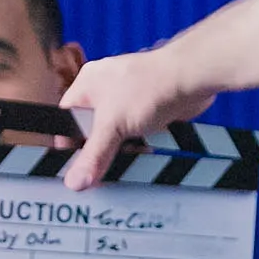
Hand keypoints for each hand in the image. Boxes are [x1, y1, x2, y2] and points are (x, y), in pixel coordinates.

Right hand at [55, 48, 220, 189]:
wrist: (192, 78)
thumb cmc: (151, 85)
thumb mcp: (112, 125)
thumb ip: (93, 155)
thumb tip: (75, 180)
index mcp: (87, 84)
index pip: (66, 119)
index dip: (69, 143)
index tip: (75, 166)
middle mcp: (105, 89)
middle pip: (91, 130)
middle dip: (100, 148)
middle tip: (103, 165)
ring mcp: (127, 98)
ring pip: (115, 133)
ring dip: (122, 147)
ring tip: (128, 153)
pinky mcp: (147, 108)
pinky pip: (136, 133)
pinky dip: (140, 143)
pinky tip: (145, 147)